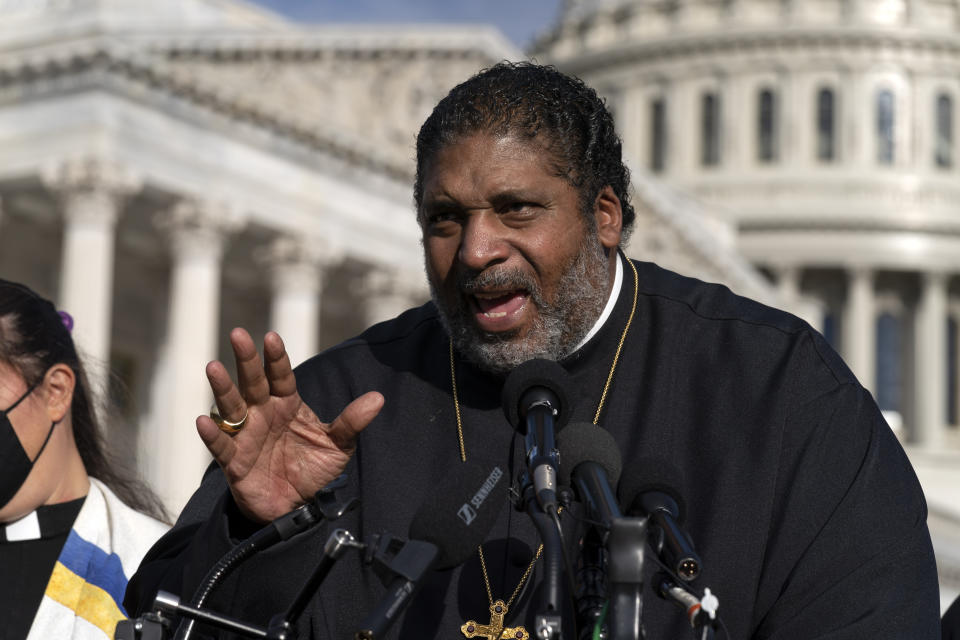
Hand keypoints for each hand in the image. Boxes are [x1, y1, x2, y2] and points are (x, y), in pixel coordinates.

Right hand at [197, 328, 382, 522]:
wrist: (299, 507)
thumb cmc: (314, 468)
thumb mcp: (338, 445)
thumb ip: (353, 421)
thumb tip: (379, 398)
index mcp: (287, 404)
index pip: (281, 375)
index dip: (276, 358)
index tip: (271, 337)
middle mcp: (263, 414)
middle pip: (253, 382)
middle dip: (246, 360)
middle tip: (238, 335)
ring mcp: (246, 435)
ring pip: (231, 407)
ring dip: (222, 388)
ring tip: (213, 366)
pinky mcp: (234, 462)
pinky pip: (221, 445)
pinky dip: (212, 434)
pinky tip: (203, 421)